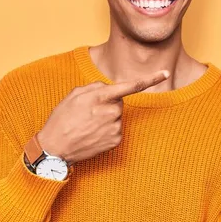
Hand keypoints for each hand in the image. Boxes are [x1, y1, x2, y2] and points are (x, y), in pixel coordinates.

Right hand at [36, 70, 169, 164]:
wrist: (55, 148)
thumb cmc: (62, 119)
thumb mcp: (74, 94)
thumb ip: (95, 87)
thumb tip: (109, 88)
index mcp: (101, 97)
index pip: (130, 86)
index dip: (150, 79)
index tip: (165, 74)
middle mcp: (111, 112)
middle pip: (119, 102)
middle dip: (108, 103)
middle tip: (88, 112)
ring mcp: (115, 128)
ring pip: (117, 116)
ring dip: (106, 117)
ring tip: (87, 124)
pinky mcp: (115, 141)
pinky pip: (116, 129)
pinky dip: (107, 130)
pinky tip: (92, 134)